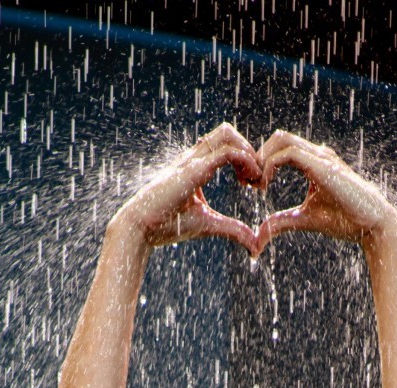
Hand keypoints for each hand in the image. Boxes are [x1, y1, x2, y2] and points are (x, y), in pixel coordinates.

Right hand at [109, 123, 260, 252]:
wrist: (141, 228)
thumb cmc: (168, 226)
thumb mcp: (209, 224)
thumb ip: (233, 230)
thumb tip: (255, 246)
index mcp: (195, 166)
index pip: (223, 144)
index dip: (243, 157)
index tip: (250, 183)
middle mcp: (193, 158)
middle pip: (226, 132)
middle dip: (248, 148)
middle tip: (255, 177)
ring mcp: (192, 161)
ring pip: (227, 134)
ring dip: (248, 152)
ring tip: (253, 178)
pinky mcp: (193, 170)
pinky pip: (226, 153)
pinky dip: (244, 161)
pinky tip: (248, 181)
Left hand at [254, 130, 396, 255]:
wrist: (373, 225)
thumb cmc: (346, 221)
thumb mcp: (305, 219)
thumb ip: (282, 220)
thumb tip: (260, 232)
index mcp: (313, 163)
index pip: (280, 148)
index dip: (260, 162)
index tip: (250, 185)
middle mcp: (317, 155)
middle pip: (278, 138)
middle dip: (257, 156)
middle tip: (247, 182)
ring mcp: (321, 157)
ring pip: (282, 139)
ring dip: (262, 158)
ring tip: (256, 183)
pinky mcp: (323, 166)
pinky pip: (289, 153)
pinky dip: (271, 165)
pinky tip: (266, 184)